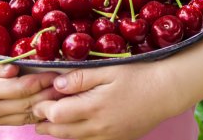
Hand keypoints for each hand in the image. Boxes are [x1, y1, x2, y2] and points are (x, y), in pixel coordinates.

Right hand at [0, 41, 63, 125]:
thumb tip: (15, 70)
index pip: (17, 89)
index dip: (38, 82)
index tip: (54, 73)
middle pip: (25, 104)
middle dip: (48, 95)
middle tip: (67, 84)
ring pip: (26, 116)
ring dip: (47, 107)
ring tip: (65, 95)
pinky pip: (22, 121)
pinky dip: (39, 115)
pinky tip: (52, 105)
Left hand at [31, 33, 202, 139]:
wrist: (167, 91)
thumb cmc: (139, 75)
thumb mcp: (109, 70)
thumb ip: (81, 78)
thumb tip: (56, 83)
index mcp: (94, 108)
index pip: (56, 114)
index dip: (42, 108)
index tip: (37, 99)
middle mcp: (99, 128)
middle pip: (61, 132)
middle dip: (45, 123)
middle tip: (35, 114)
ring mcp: (109, 137)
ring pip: (74, 139)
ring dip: (58, 131)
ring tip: (48, 122)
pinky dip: (77, 135)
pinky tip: (74, 124)